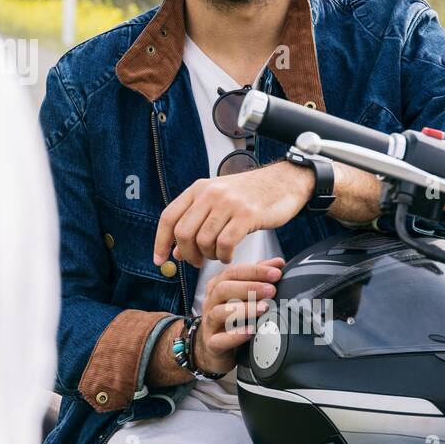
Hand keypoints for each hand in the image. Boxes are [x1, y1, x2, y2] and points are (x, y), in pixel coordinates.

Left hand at [153, 161, 312, 265]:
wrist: (284, 181)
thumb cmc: (250, 194)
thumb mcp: (217, 202)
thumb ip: (195, 223)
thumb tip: (175, 251)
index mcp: (198, 189)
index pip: (168, 217)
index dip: (160, 242)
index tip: (160, 260)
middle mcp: (210, 193)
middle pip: (183, 232)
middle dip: (187, 254)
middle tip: (197, 262)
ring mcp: (228, 203)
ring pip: (204, 240)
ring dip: (209, 256)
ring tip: (218, 255)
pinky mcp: (247, 215)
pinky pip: (225, 244)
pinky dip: (224, 256)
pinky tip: (229, 256)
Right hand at [192, 257, 284, 375]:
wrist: (213, 347)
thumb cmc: (230, 317)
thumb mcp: (241, 294)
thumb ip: (258, 277)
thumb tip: (277, 263)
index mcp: (218, 286)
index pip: (233, 272)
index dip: (255, 271)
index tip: (275, 273)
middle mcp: (211, 302)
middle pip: (223, 288)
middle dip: (249, 287)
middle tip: (271, 290)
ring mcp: (209, 323)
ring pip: (220, 312)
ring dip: (244, 309)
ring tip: (263, 309)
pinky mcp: (212, 343)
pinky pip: (219, 339)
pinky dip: (235, 335)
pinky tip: (250, 332)